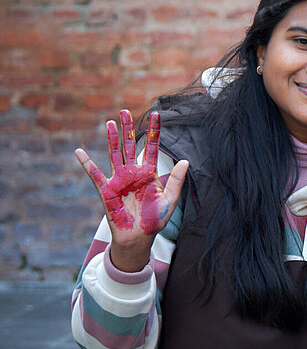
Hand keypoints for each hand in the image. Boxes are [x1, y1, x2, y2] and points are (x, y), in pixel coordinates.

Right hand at [74, 110, 188, 269]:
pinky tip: (79, 151)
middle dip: (128, 128)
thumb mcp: (170, 201)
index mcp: (150, 174)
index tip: (156, 115)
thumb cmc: (156, 220)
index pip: (152, 148)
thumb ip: (176, 181)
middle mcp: (133, 173)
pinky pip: (95, 174)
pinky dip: (87, 163)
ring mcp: (119, 180)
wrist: (139, 237)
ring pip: (114, 154)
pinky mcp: (107, 190)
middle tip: (125, 110)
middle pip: (130, 145)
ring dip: (112, 139)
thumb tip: (185, 161)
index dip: (154, 132)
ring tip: (111, 122)